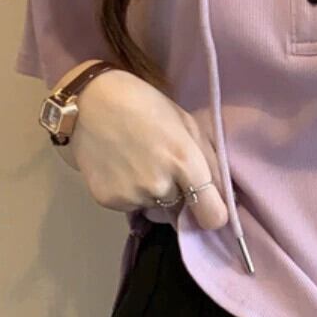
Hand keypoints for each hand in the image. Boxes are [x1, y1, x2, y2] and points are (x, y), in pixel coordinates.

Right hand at [67, 69, 228, 229]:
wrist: (88, 100)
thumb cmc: (145, 105)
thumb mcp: (187, 124)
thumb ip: (210, 162)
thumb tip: (228, 198)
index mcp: (184, 162)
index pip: (213, 216)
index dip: (214, 214)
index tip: (208, 205)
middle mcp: (159, 185)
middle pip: (182, 210)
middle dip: (179, 194)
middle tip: (163, 166)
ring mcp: (132, 195)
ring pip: (156, 208)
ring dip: (154, 194)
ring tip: (138, 163)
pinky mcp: (108, 201)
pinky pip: (132, 206)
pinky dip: (131, 193)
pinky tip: (121, 168)